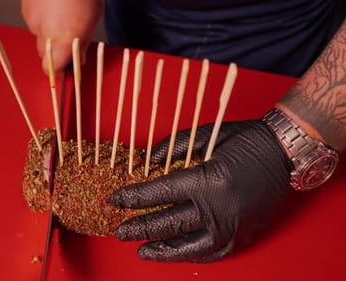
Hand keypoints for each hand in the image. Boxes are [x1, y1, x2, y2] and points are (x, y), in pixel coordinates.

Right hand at [21, 0, 101, 73]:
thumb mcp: (91, 22)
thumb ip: (82, 44)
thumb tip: (78, 58)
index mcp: (61, 40)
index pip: (50, 69)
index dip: (58, 70)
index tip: (65, 68)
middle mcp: (42, 32)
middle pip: (44, 54)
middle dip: (55, 50)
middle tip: (70, 37)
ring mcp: (31, 18)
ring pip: (38, 35)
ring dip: (49, 31)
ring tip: (64, 15)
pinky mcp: (25, 7)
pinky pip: (33, 19)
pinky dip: (42, 16)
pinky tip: (54, 6)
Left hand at [110, 120, 292, 261]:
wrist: (285, 152)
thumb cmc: (246, 140)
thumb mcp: (205, 135)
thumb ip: (172, 148)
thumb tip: (147, 163)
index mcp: (208, 181)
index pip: (159, 194)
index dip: (134, 197)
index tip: (117, 200)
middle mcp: (220, 209)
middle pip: (169, 223)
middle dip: (140, 228)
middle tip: (120, 231)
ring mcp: (233, 226)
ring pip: (189, 246)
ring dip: (162, 250)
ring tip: (143, 251)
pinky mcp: (244, 234)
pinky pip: (213, 252)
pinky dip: (191, 254)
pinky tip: (176, 253)